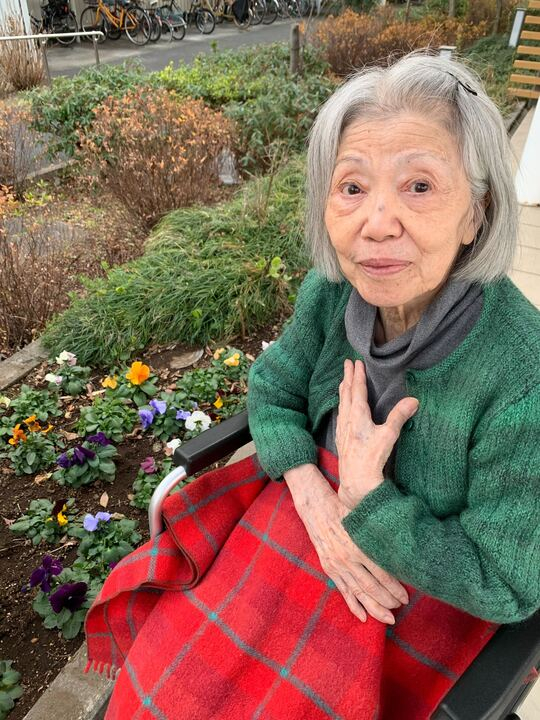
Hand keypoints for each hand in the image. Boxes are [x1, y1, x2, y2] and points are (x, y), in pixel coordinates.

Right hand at [284, 464, 408, 623]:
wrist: (317, 508)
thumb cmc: (345, 510)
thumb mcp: (363, 519)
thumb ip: (379, 535)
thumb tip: (401, 550)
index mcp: (359, 545)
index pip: (382, 574)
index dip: (395, 588)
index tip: (406, 597)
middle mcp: (348, 558)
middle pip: (372, 587)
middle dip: (388, 601)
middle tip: (401, 608)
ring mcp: (337, 565)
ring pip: (358, 593)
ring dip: (375, 608)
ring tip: (389, 619)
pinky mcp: (330, 568)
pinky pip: (343, 591)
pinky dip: (353, 605)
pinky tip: (364, 617)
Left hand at [336, 359, 417, 508]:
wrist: (356, 482)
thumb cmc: (372, 459)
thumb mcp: (388, 435)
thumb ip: (399, 416)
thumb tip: (413, 400)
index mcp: (357, 415)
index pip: (357, 390)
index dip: (357, 375)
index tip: (356, 362)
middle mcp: (347, 420)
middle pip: (346, 393)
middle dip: (347, 377)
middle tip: (347, 364)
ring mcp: (342, 430)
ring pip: (342, 404)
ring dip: (343, 390)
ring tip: (344, 381)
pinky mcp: (341, 439)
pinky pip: (340, 415)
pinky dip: (342, 405)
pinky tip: (342, 409)